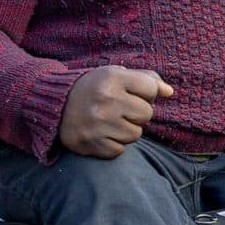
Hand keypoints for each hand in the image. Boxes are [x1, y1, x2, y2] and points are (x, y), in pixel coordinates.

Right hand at [58, 66, 172, 157]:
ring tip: (109, 121)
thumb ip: (145, 79)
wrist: (54, 105)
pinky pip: (119, 150)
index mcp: (112, 78)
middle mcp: (105, 100)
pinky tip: (101, 133)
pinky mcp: (91, 143)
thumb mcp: (115, 75)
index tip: (130, 94)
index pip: (151, 89)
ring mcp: (97, 123)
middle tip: (118, 109)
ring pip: (135, 135)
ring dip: (126, 131)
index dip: (144, 94)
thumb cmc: (93, 88)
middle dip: (136, 114)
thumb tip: (170, 92)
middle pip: (146, 114)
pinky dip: (113, 144)